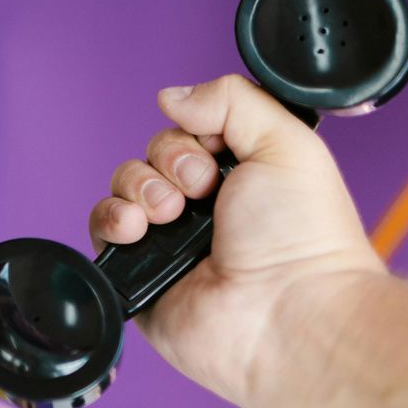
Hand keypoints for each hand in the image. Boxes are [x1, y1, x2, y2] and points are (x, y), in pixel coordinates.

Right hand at [88, 75, 384, 407]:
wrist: (290, 313)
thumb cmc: (305, 241)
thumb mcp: (287, 143)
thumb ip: (234, 98)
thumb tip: (173, 94)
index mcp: (241, 176)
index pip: (190, 128)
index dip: (195, 131)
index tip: (216, 152)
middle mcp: (205, 207)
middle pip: (152, 152)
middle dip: (169, 161)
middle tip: (201, 190)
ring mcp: (171, 239)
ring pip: (124, 184)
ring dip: (140, 187)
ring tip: (170, 214)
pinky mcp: (141, 272)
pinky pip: (102, 228)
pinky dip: (112, 218)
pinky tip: (138, 227)